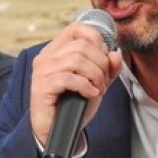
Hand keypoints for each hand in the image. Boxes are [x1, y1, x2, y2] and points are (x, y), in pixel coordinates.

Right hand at [29, 22, 122, 146]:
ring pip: (76, 60)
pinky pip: (69, 78)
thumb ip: (107, 68)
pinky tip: (90, 94)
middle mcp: (46, 57)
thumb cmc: (73, 104)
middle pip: (81, 46)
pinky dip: (85, 86)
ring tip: (97, 88)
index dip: (95, 38)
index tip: (104, 55)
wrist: (57, 130)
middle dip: (100, 63)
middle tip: (103, 80)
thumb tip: (115, 54)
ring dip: (95, 76)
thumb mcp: (96, 82)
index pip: (75, 28)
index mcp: (56, 50)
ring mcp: (42, 71)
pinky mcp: (42, 86)